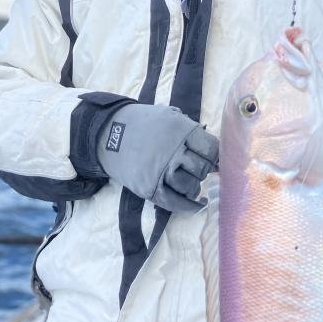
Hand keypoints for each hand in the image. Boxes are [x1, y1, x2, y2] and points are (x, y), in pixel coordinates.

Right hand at [97, 103, 218, 212]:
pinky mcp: (150, 187)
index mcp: (180, 129)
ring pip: (190, 185)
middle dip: (202, 170)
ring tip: (192, 183)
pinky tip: (197, 203)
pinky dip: (190, 206)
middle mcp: (174, 151)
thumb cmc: (142, 123)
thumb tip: (212, 152)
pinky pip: (176, 202)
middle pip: (201, 168)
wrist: (108, 134)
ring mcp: (161, 170)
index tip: (213, 160)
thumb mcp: (167, 115)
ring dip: (194, 186)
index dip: (214, 156)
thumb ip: (189, 130)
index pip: (210, 148)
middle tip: (197, 169)